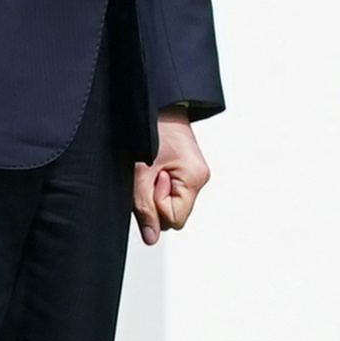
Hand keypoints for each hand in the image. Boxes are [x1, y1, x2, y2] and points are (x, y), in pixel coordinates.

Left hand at [135, 112, 209, 241]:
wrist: (155, 102)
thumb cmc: (150, 129)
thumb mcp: (141, 171)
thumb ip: (144, 206)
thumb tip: (150, 238)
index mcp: (195, 178)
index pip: (174, 219)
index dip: (155, 207)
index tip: (150, 182)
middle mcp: (199, 177)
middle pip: (173, 212)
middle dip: (154, 199)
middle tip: (147, 173)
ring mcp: (194, 173)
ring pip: (169, 200)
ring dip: (154, 189)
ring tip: (149, 166)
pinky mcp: (185, 167)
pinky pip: (170, 188)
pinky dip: (156, 181)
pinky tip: (152, 165)